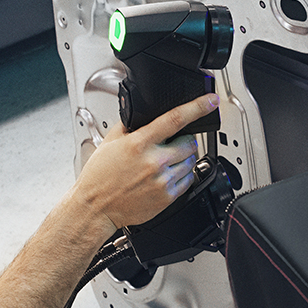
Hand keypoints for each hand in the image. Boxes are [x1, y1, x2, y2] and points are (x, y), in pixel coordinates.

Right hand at [72, 92, 219, 231]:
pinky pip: (188, 180)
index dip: (197, 107)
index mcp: (139, 143)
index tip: (211, 100)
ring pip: (191, 161)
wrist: (96, 207)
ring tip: (164, 162)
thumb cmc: (100, 175)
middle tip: (172, 144)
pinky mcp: (167, 197)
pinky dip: (182, 175)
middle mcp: (154, 162)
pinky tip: (165, 175)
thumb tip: (146, 113)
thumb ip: (131, 125)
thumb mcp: (110, 141)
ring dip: (183, 158)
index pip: (175, 119)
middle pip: (190, 142)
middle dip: (184, 140)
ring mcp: (162, 181)